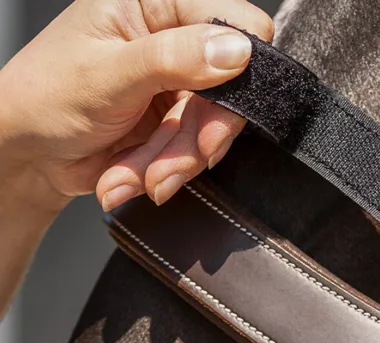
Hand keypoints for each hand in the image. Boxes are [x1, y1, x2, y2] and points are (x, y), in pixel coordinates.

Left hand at [0, 0, 271, 212]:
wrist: (30, 154)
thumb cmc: (46, 97)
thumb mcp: (108, 74)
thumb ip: (173, 59)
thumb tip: (237, 49)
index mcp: (153, 3)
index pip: (231, 20)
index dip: (238, 64)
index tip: (217, 103)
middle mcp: (171, 39)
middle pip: (229, 88)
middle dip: (195, 136)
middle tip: (168, 165)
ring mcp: (177, 84)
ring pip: (212, 129)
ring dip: (173, 163)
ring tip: (133, 176)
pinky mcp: (177, 123)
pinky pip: (196, 153)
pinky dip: (165, 172)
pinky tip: (128, 176)